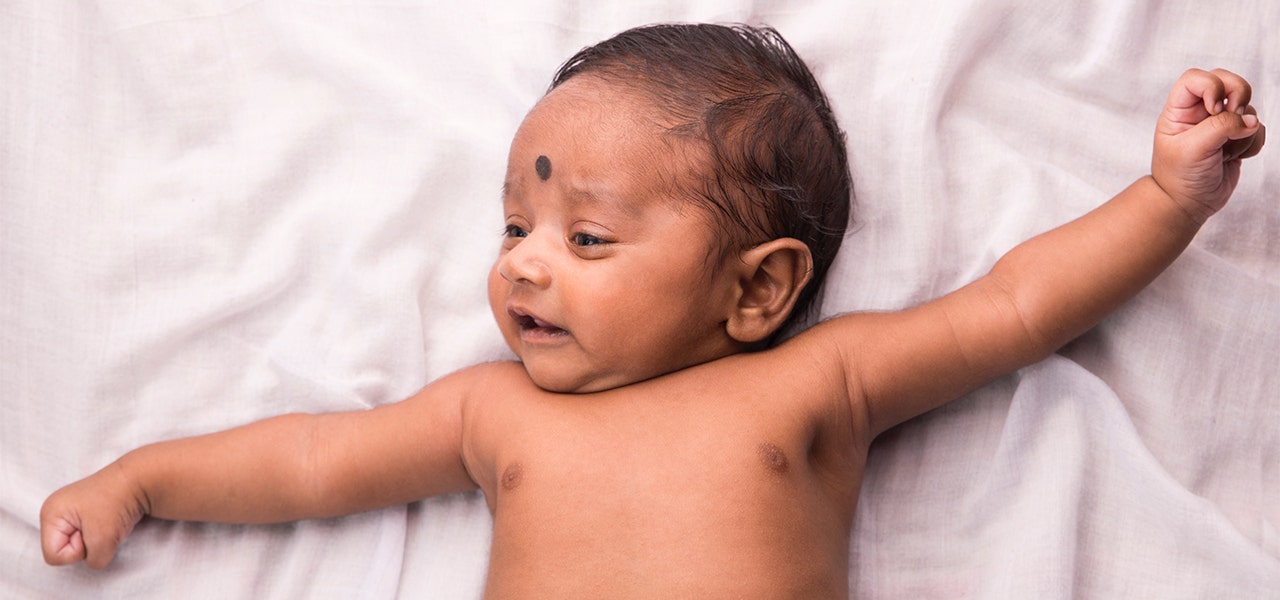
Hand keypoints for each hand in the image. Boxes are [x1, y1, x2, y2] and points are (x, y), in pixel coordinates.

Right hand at [40, 463, 148, 568]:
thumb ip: (95, 559)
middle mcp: (56, 512)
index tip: (92, 529)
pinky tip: (111, 520)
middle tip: (102, 525)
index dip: (76, 551)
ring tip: (108, 521)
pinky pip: (90, 539)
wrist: (141, 479)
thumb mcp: (103, 539)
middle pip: (64, 552)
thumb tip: (96, 558)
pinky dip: (104, 535)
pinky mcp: (87, 515)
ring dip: (98, 541)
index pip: (54, 556)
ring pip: (80, 547)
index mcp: (50, 514)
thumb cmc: (118, 502)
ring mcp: (71, 513)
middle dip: (87, 546)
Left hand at [1152, 68, 1264, 222]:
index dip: (1211, 87)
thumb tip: (1250, 119)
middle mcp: (1199, 111)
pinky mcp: (1237, 136)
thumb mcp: (1193, 150)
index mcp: (1179, 110)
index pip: (1195, 78)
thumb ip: (1221, 128)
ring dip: (1242, 131)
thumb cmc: (1179, 177)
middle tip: (1233, 120)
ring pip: (1247, 107)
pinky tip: (1234, 158)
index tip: (1213, 110)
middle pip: (1227, 81)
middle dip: (1238, 96)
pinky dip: (1251, 143)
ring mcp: (1219, 123)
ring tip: (1224, 152)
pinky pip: (1257, 128)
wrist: (1189, 204)